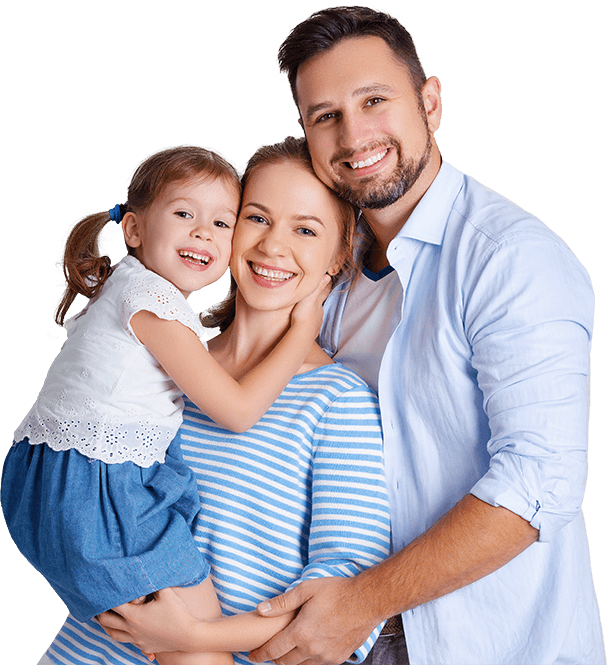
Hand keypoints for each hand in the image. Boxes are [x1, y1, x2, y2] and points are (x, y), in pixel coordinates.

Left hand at [97, 588, 198, 653]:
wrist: (189, 636)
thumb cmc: (178, 613)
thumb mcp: (166, 592)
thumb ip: (153, 582)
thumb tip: (146, 571)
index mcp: (134, 616)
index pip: (114, 605)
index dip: (107, 596)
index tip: (103, 589)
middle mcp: (132, 629)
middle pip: (107, 622)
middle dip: (100, 613)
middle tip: (95, 605)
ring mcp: (137, 639)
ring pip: (114, 635)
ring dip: (107, 627)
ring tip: (104, 620)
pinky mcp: (144, 646)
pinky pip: (128, 642)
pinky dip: (122, 635)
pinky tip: (125, 631)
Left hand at [248, 577, 378, 664]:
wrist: (367, 601)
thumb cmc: (337, 592)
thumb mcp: (306, 590)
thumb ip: (282, 602)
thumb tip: (261, 609)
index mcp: (301, 632)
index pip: (274, 650)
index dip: (260, 654)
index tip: (252, 656)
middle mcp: (312, 649)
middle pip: (285, 662)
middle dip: (274, 657)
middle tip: (270, 649)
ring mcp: (326, 656)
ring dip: (291, 659)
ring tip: (288, 648)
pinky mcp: (338, 658)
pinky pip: (316, 664)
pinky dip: (308, 659)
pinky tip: (308, 647)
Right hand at [290, 275, 331, 332]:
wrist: (301, 335)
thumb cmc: (303, 316)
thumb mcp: (310, 298)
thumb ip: (319, 287)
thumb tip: (328, 276)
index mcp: (319, 305)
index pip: (324, 293)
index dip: (326, 287)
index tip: (328, 281)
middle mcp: (320, 314)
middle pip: (320, 305)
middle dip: (317, 301)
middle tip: (313, 298)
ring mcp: (317, 323)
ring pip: (316, 316)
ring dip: (313, 313)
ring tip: (307, 312)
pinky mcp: (312, 332)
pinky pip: (312, 326)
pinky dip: (310, 323)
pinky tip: (306, 324)